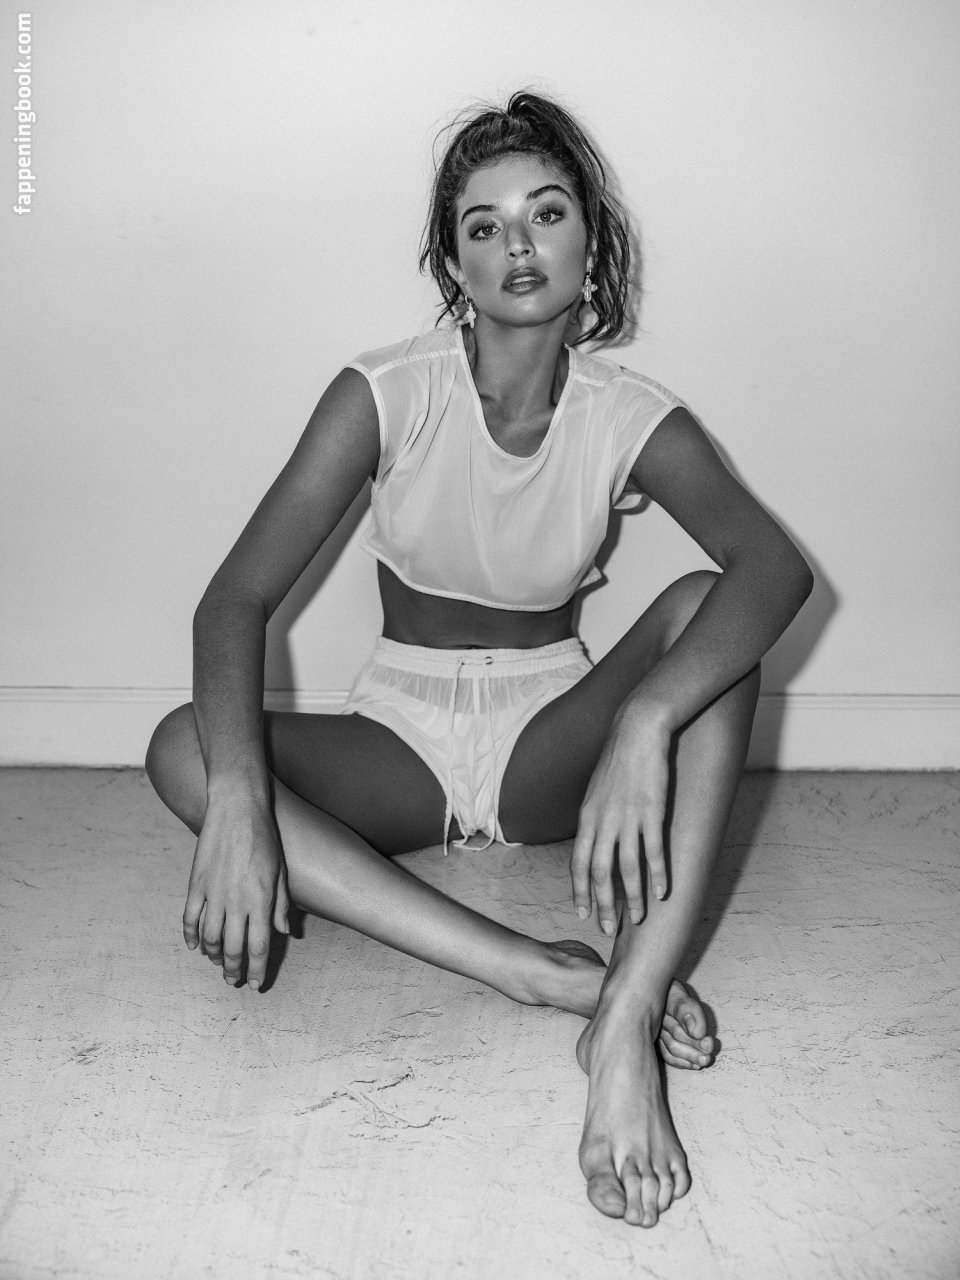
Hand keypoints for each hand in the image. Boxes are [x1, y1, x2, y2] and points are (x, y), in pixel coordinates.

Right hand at [182, 794, 289, 989]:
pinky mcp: (196, 883)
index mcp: (261, 901)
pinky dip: (190, 935)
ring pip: (209, 938)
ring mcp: (213, 893)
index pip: (259, 946)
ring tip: (217, 963)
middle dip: (233, 970)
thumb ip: (280, 904)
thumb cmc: (265, 838)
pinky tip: (195, 945)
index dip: (257, 969)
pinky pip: (190, 917)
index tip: (256, 984)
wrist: (237, 810)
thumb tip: (283, 931)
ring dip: (213, 956)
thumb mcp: (281, 871)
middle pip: (232, 948)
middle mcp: (236, 902)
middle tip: (234, 980)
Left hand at [570, 715, 671, 934]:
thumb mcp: (596, 790)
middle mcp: (603, 822)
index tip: (582, 913)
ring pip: (627, 868)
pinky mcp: (652, 813)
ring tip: (637, 919)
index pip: (578, 863)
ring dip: (632, 898)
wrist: (637, 731)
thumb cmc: (618, 760)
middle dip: (603, 905)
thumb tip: (594, 839)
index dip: (579, 891)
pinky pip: (654, 851)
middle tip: (608, 930)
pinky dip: (658, 875)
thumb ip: (595, 818)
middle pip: (599, 873)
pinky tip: (662, 893)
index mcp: (587, 818)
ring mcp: (627, 818)